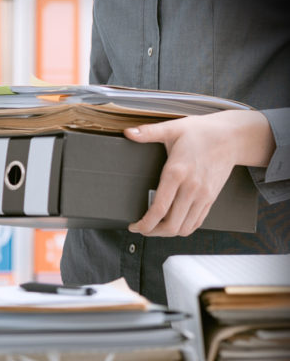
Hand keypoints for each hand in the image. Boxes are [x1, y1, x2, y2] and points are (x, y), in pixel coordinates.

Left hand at [125, 110, 274, 236]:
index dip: (144, 223)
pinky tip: (172, 222)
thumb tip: (128, 132)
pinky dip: (183, 228)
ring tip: (154, 227)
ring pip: (185, 227)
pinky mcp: (211, 198)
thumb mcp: (173, 128)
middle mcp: (191, 188)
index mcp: (177, 172)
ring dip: (167, 233)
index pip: (160, 209)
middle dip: (152, 231)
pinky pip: (197, 222)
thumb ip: (149, 132)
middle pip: (171, 224)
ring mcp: (204, 195)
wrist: (233, 136)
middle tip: (141, 228)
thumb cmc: (202, 132)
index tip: (134, 226)